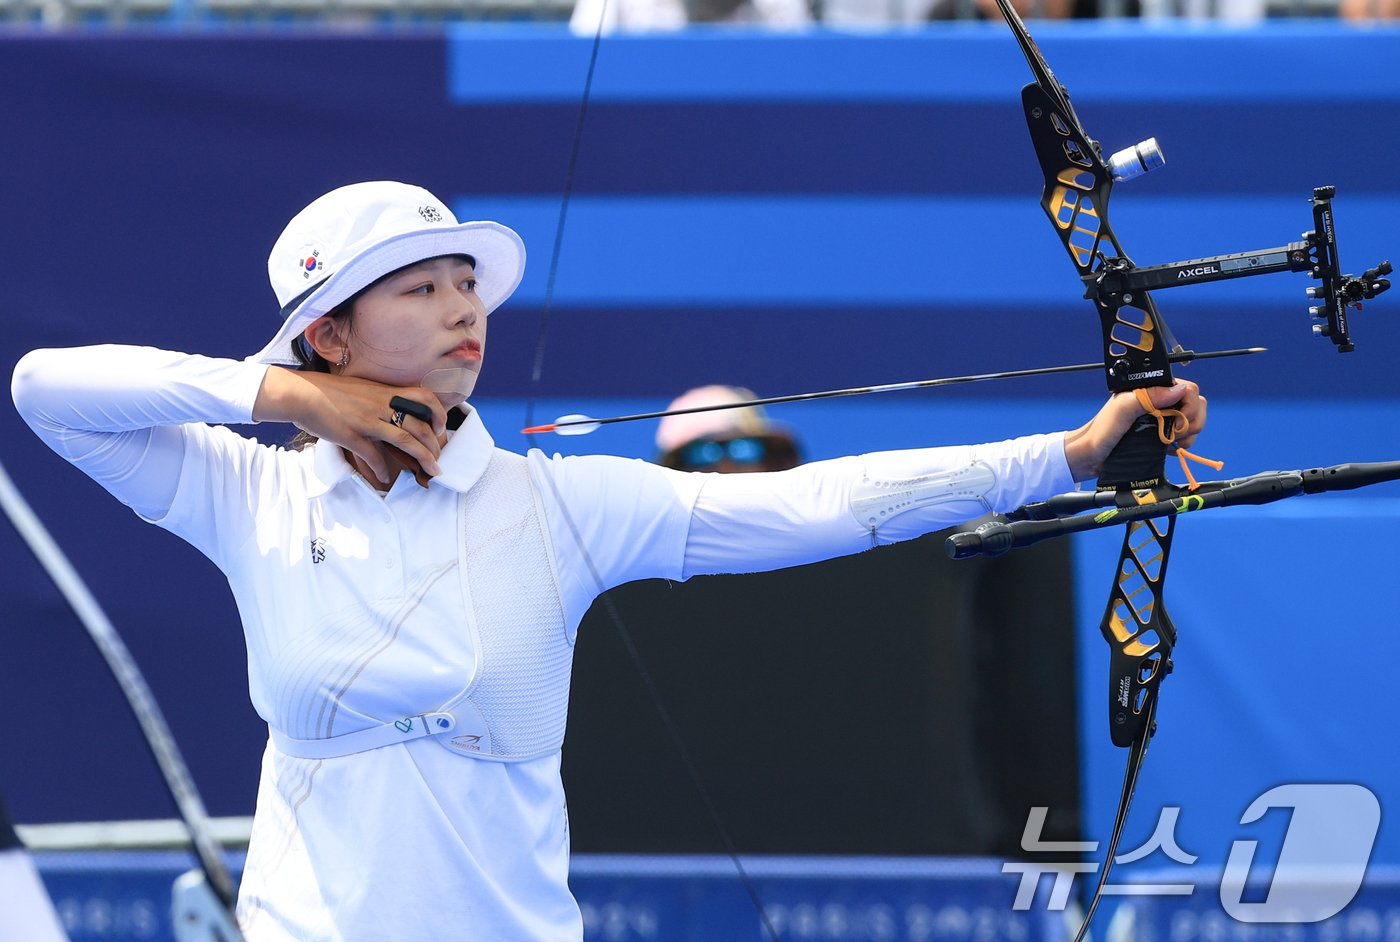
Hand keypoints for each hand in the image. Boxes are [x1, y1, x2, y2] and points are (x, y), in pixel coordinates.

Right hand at [253, 367, 448, 486]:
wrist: (301, 393)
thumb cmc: (329, 391)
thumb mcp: (361, 389)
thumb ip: (379, 400)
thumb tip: (392, 413)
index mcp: (384, 392)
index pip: (423, 398)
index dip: (438, 413)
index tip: (440, 428)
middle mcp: (380, 405)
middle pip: (420, 425)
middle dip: (434, 445)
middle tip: (438, 459)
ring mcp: (367, 420)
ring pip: (405, 440)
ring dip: (423, 458)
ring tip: (432, 471)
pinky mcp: (352, 435)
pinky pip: (374, 455)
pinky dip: (382, 469)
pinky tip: (385, 478)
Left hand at [1063, 380, 1206, 482]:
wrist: (1091, 457)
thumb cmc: (1100, 431)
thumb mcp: (1122, 409)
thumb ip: (1148, 396)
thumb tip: (1180, 389)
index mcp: (1150, 389)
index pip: (1187, 388)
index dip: (1188, 405)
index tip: (1176, 421)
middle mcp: (1158, 401)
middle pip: (1195, 404)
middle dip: (1191, 421)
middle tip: (1174, 433)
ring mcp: (1162, 418)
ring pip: (1193, 420)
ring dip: (1188, 434)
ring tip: (1171, 442)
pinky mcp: (1162, 434)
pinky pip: (1185, 435)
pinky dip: (1183, 442)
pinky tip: (1169, 448)